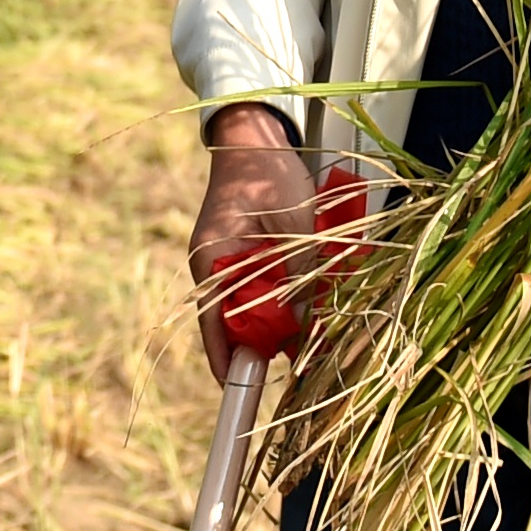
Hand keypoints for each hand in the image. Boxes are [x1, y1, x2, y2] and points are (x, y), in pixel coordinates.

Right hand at [186, 102, 316, 380]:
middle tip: (306, 355)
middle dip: (269, 340)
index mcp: (212, 260)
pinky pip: (264, 288)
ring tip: (318, 331)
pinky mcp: (247, 255)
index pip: (213, 325)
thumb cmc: (270, 174)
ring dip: (284, 317)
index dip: (228, 361)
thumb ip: (296, 274)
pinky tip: (314, 300)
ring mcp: (229, 261)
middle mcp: (215, 266)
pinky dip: (286, 296)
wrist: (256, 138)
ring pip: (255, 306)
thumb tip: (300, 324)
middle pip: (237, 320)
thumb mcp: (293, 225)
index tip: (240, 392)